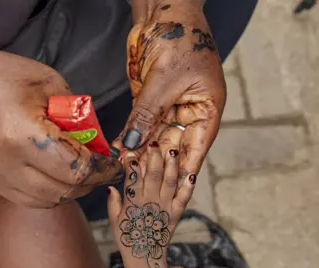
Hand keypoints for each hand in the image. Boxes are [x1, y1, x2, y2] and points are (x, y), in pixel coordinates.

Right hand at [0, 49, 123, 206]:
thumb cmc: (2, 77)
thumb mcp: (49, 83)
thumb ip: (77, 115)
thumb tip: (98, 144)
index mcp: (22, 134)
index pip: (75, 168)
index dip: (101, 169)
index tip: (112, 163)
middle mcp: (6, 163)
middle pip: (63, 190)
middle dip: (89, 181)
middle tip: (100, 169)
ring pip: (47, 200)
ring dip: (69, 190)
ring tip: (78, 172)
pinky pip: (27, 199)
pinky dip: (47, 193)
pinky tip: (54, 175)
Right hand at [108, 142, 195, 259]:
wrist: (144, 256)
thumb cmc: (127, 238)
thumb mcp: (114, 220)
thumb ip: (113, 202)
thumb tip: (111, 187)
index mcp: (133, 202)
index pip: (132, 177)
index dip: (132, 163)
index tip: (131, 151)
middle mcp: (149, 201)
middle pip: (153, 174)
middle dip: (153, 157)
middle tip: (154, 143)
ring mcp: (164, 206)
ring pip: (169, 181)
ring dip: (171, 165)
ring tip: (172, 152)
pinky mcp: (176, 213)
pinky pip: (184, 198)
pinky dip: (188, 186)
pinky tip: (191, 175)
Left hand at [117, 1, 225, 181]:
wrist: (162, 13)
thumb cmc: (178, 39)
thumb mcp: (163, 81)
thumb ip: (147, 114)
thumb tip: (133, 145)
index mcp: (207, 107)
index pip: (197, 145)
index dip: (186, 168)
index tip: (176, 189)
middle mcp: (189, 110)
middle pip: (174, 144)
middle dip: (157, 162)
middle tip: (140, 181)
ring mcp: (168, 105)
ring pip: (155, 136)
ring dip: (141, 152)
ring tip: (127, 169)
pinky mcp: (149, 99)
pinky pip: (140, 123)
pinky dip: (131, 136)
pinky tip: (120, 149)